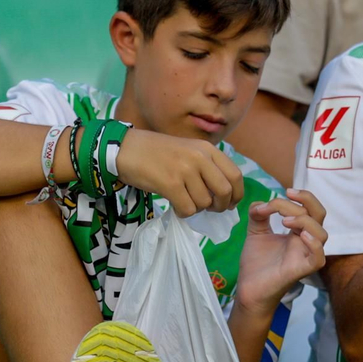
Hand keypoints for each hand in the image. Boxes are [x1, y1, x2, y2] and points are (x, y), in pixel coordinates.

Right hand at [112, 129, 243, 215]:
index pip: (236, 175)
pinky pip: (188, 209)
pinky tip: (175, 205)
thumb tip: (225, 194)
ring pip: (205, 203)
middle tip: (209, 209)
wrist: (125, 148)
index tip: (230, 204)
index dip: (237, 194)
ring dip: (196, 208)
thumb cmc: (157, 152)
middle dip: (220, 206)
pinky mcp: (170, 183)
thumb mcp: (189, 151)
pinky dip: (183, 213)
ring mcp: (185, 170)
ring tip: (184, 201)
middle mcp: (200, 157)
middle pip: (225, 191)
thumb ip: (208, 167)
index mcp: (207, 149)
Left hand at [235, 192, 327, 312]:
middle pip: (319, 214)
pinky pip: (319, 258)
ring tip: (284, 221)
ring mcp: (305, 255)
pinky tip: (300, 236)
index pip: (307, 208)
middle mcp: (305, 241)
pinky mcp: (302, 270)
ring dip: (305, 221)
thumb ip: (258, 215)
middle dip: (306, 200)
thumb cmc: (257, 264)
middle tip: (286, 194)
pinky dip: (314, 244)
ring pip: (322, 234)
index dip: (293, 198)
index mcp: (297, 231)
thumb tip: (260, 202)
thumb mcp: (256, 232)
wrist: (248, 289)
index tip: (269, 201)